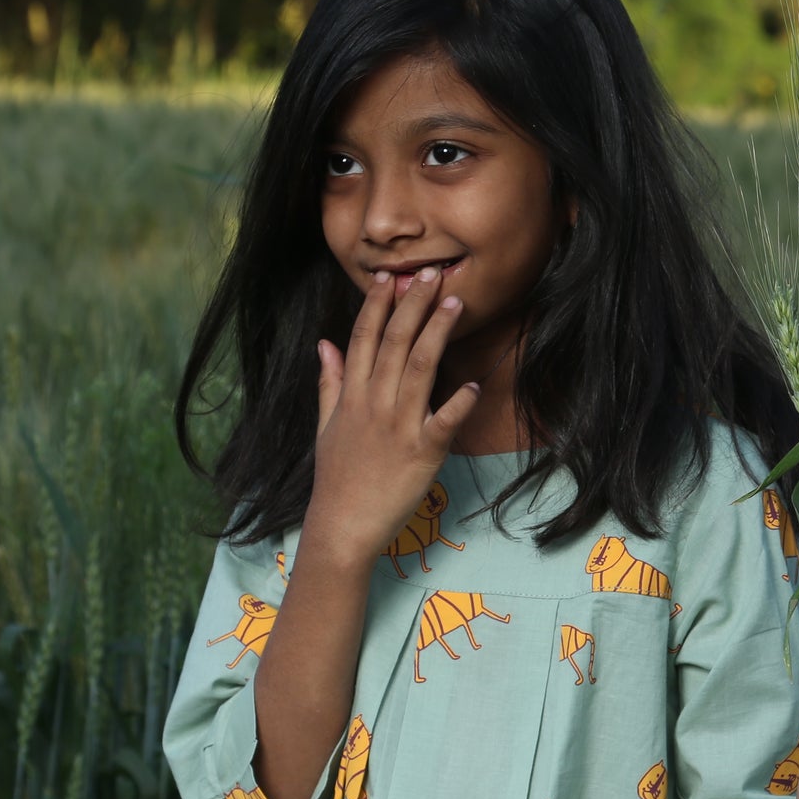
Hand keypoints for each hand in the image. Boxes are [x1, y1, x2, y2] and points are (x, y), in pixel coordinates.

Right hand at [305, 267, 478, 568]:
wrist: (342, 525)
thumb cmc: (336, 477)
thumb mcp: (325, 426)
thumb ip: (329, 383)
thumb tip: (325, 343)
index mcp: (352, 396)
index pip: (363, 338)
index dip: (377, 305)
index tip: (390, 277)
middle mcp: (374, 405)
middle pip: (393, 343)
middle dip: (413, 305)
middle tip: (433, 273)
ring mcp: (398, 427)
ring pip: (418, 369)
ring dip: (437, 334)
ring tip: (454, 304)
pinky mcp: (422, 453)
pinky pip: (443, 422)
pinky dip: (458, 403)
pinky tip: (474, 384)